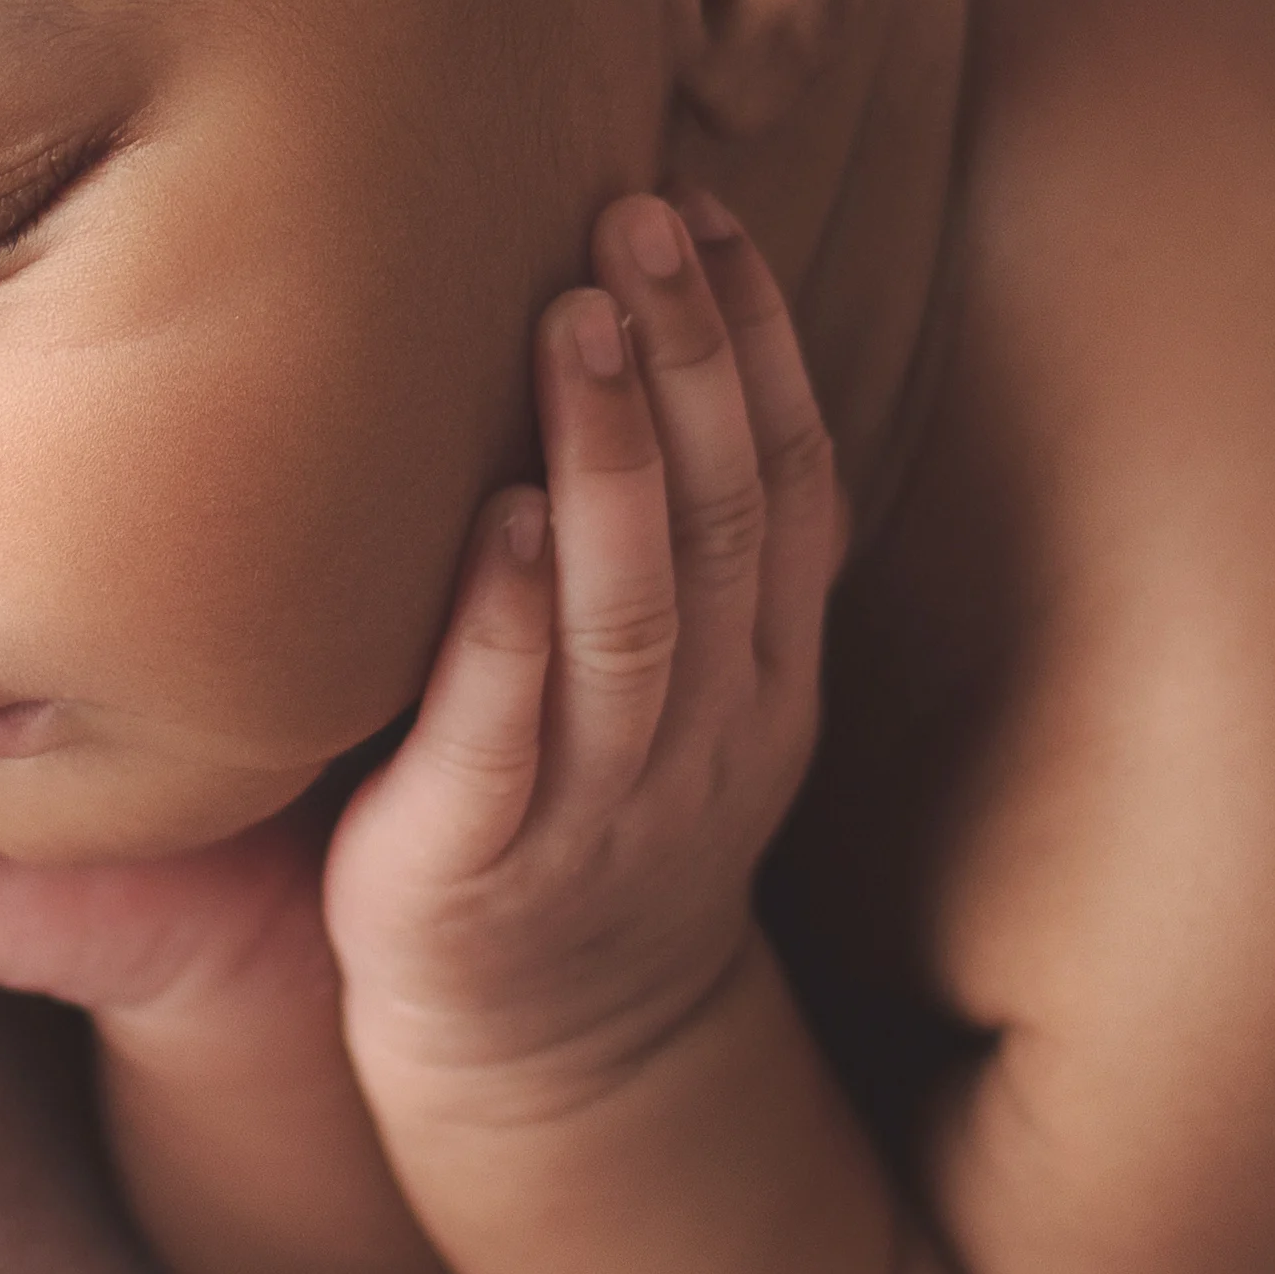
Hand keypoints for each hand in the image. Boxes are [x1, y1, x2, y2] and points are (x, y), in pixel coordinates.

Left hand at [327, 188, 843, 1119]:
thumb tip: (634, 321)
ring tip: (569, 319)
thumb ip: (681, 538)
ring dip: (608, 459)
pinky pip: (509, 733)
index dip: (761, 345)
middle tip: (635, 220)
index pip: (792, 483)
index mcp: (764, 671)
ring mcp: (604, 803)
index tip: (710, 214)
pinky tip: (494, 516)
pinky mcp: (482, 863)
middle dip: (690, 359)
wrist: (555, 1059)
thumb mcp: (686, 683)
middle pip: (725, 521)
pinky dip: (508, 623)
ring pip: (634, 615)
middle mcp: (708, 728)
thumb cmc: (590, 818)